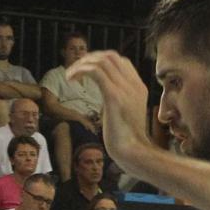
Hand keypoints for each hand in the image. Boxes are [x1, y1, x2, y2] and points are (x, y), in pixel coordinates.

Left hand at [65, 50, 158, 179]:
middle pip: (111, 56)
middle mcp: (133, 85)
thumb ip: (119, 101)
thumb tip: (107, 98)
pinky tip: (71, 80)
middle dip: (90, 58)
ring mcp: (125, 89)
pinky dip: (81, 71)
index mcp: (138, 87)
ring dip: (82, 64)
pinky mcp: (114, 97)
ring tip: (70, 75)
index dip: (101, 61)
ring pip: (102, 61)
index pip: (121, 62)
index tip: (87, 72)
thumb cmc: (127, 140)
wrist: (133, 152)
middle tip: (75, 70)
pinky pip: (96, 72)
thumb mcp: (125, 115)